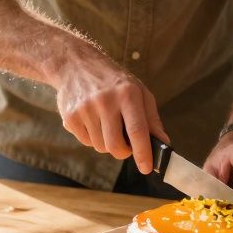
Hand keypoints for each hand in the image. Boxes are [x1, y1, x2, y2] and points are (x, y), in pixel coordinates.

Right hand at [54, 51, 166, 173]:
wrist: (76, 64)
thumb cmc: (114, 81)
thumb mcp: (139, 91)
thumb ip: (152, 119)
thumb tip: (163, 144)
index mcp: (128, 94)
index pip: (137, 130)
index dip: (143, 153)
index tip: (147, 168)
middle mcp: (105, 101)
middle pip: (115, 146)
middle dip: (123, 152)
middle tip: (125, 145)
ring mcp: (85, 109)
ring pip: (100, 147)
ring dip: (106, 143)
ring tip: (106, 124)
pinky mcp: (70, 116)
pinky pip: (85, 142)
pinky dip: (92, 137)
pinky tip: (92, 120)